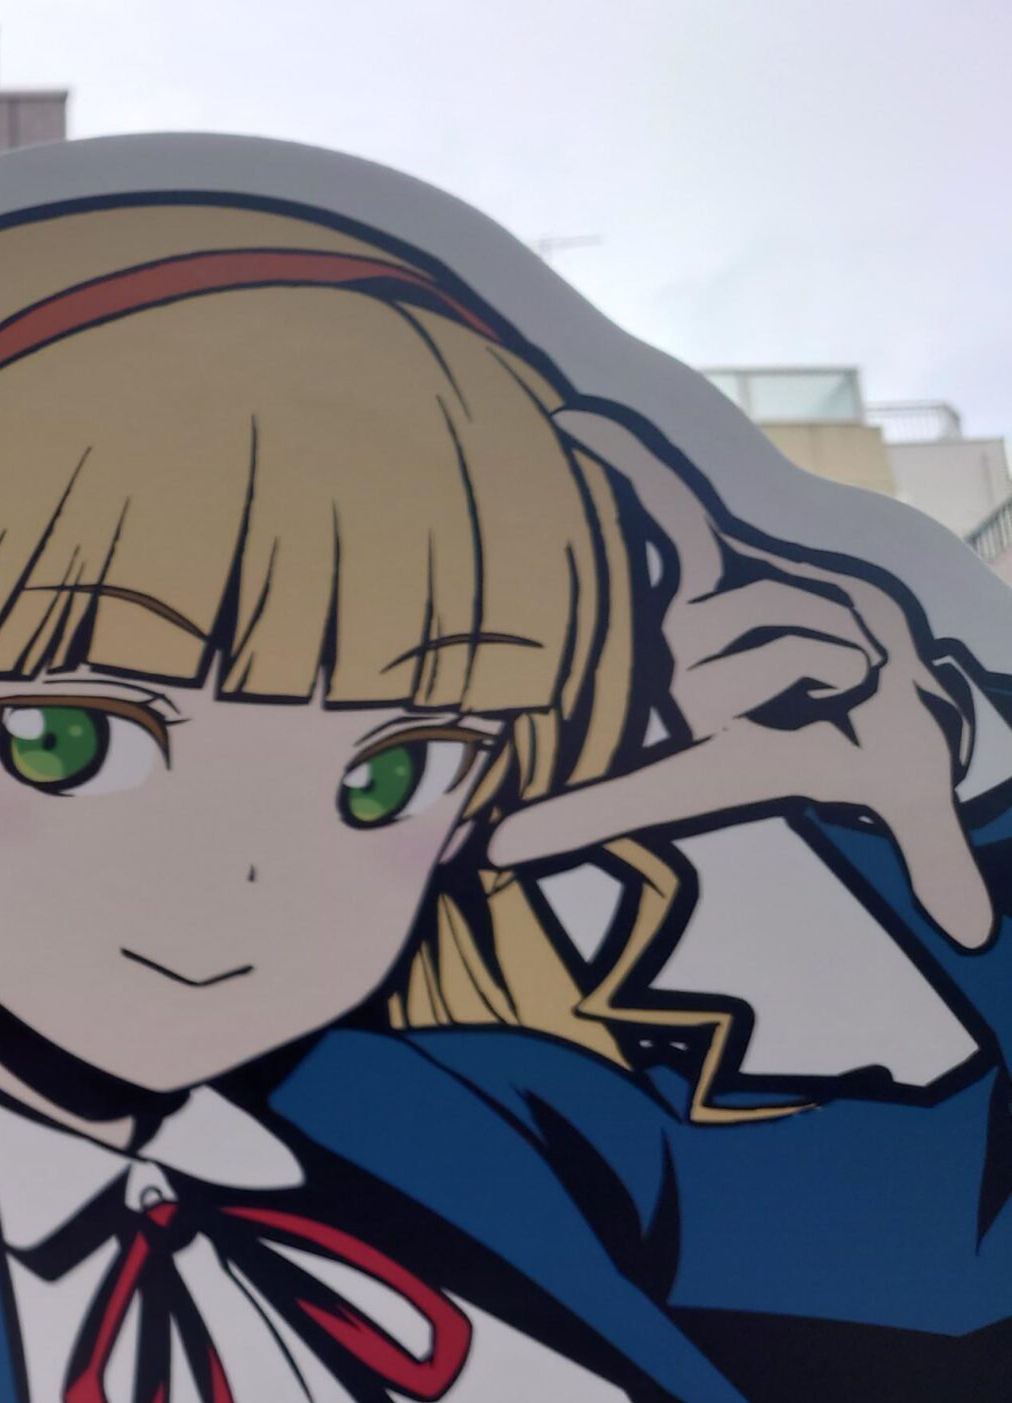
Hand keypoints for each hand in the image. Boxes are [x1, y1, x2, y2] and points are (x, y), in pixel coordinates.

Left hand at [490, 410, 992, 947]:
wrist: (890, 669)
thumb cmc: (885, 732)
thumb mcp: (910, 787)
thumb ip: (931, 854)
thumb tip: (973, 927)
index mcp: (712, 754)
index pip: (637, 795)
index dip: (572, 825)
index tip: (495, 853)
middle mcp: (685, 690)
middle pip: (746, 666)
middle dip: (822, 664)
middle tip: (841, 684)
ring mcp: (691, 624)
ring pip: (762, 609)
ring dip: (826, 621)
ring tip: (831, 643)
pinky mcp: (713, 560)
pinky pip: (667, 504)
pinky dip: (628, 458)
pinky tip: (571, 418)